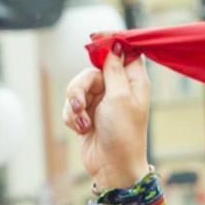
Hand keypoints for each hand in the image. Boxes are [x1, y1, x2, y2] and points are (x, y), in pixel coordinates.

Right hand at [62, 54, 150, 191]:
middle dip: (80, 88)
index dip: (109, 42)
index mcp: (133, 81)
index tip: (94, 37)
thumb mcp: (119, 97)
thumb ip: (113, 69)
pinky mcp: (87, 115)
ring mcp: (102, 102)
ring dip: (74, 106)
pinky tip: (82, 130)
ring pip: (76, 88)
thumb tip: (114, 45)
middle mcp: (117, 88)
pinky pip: (71, 106)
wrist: (112, 167)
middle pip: (91, 71)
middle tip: (79, 104)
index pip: (124, 51)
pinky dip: (73, 118)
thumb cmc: (123, 134)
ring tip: (82, 123)